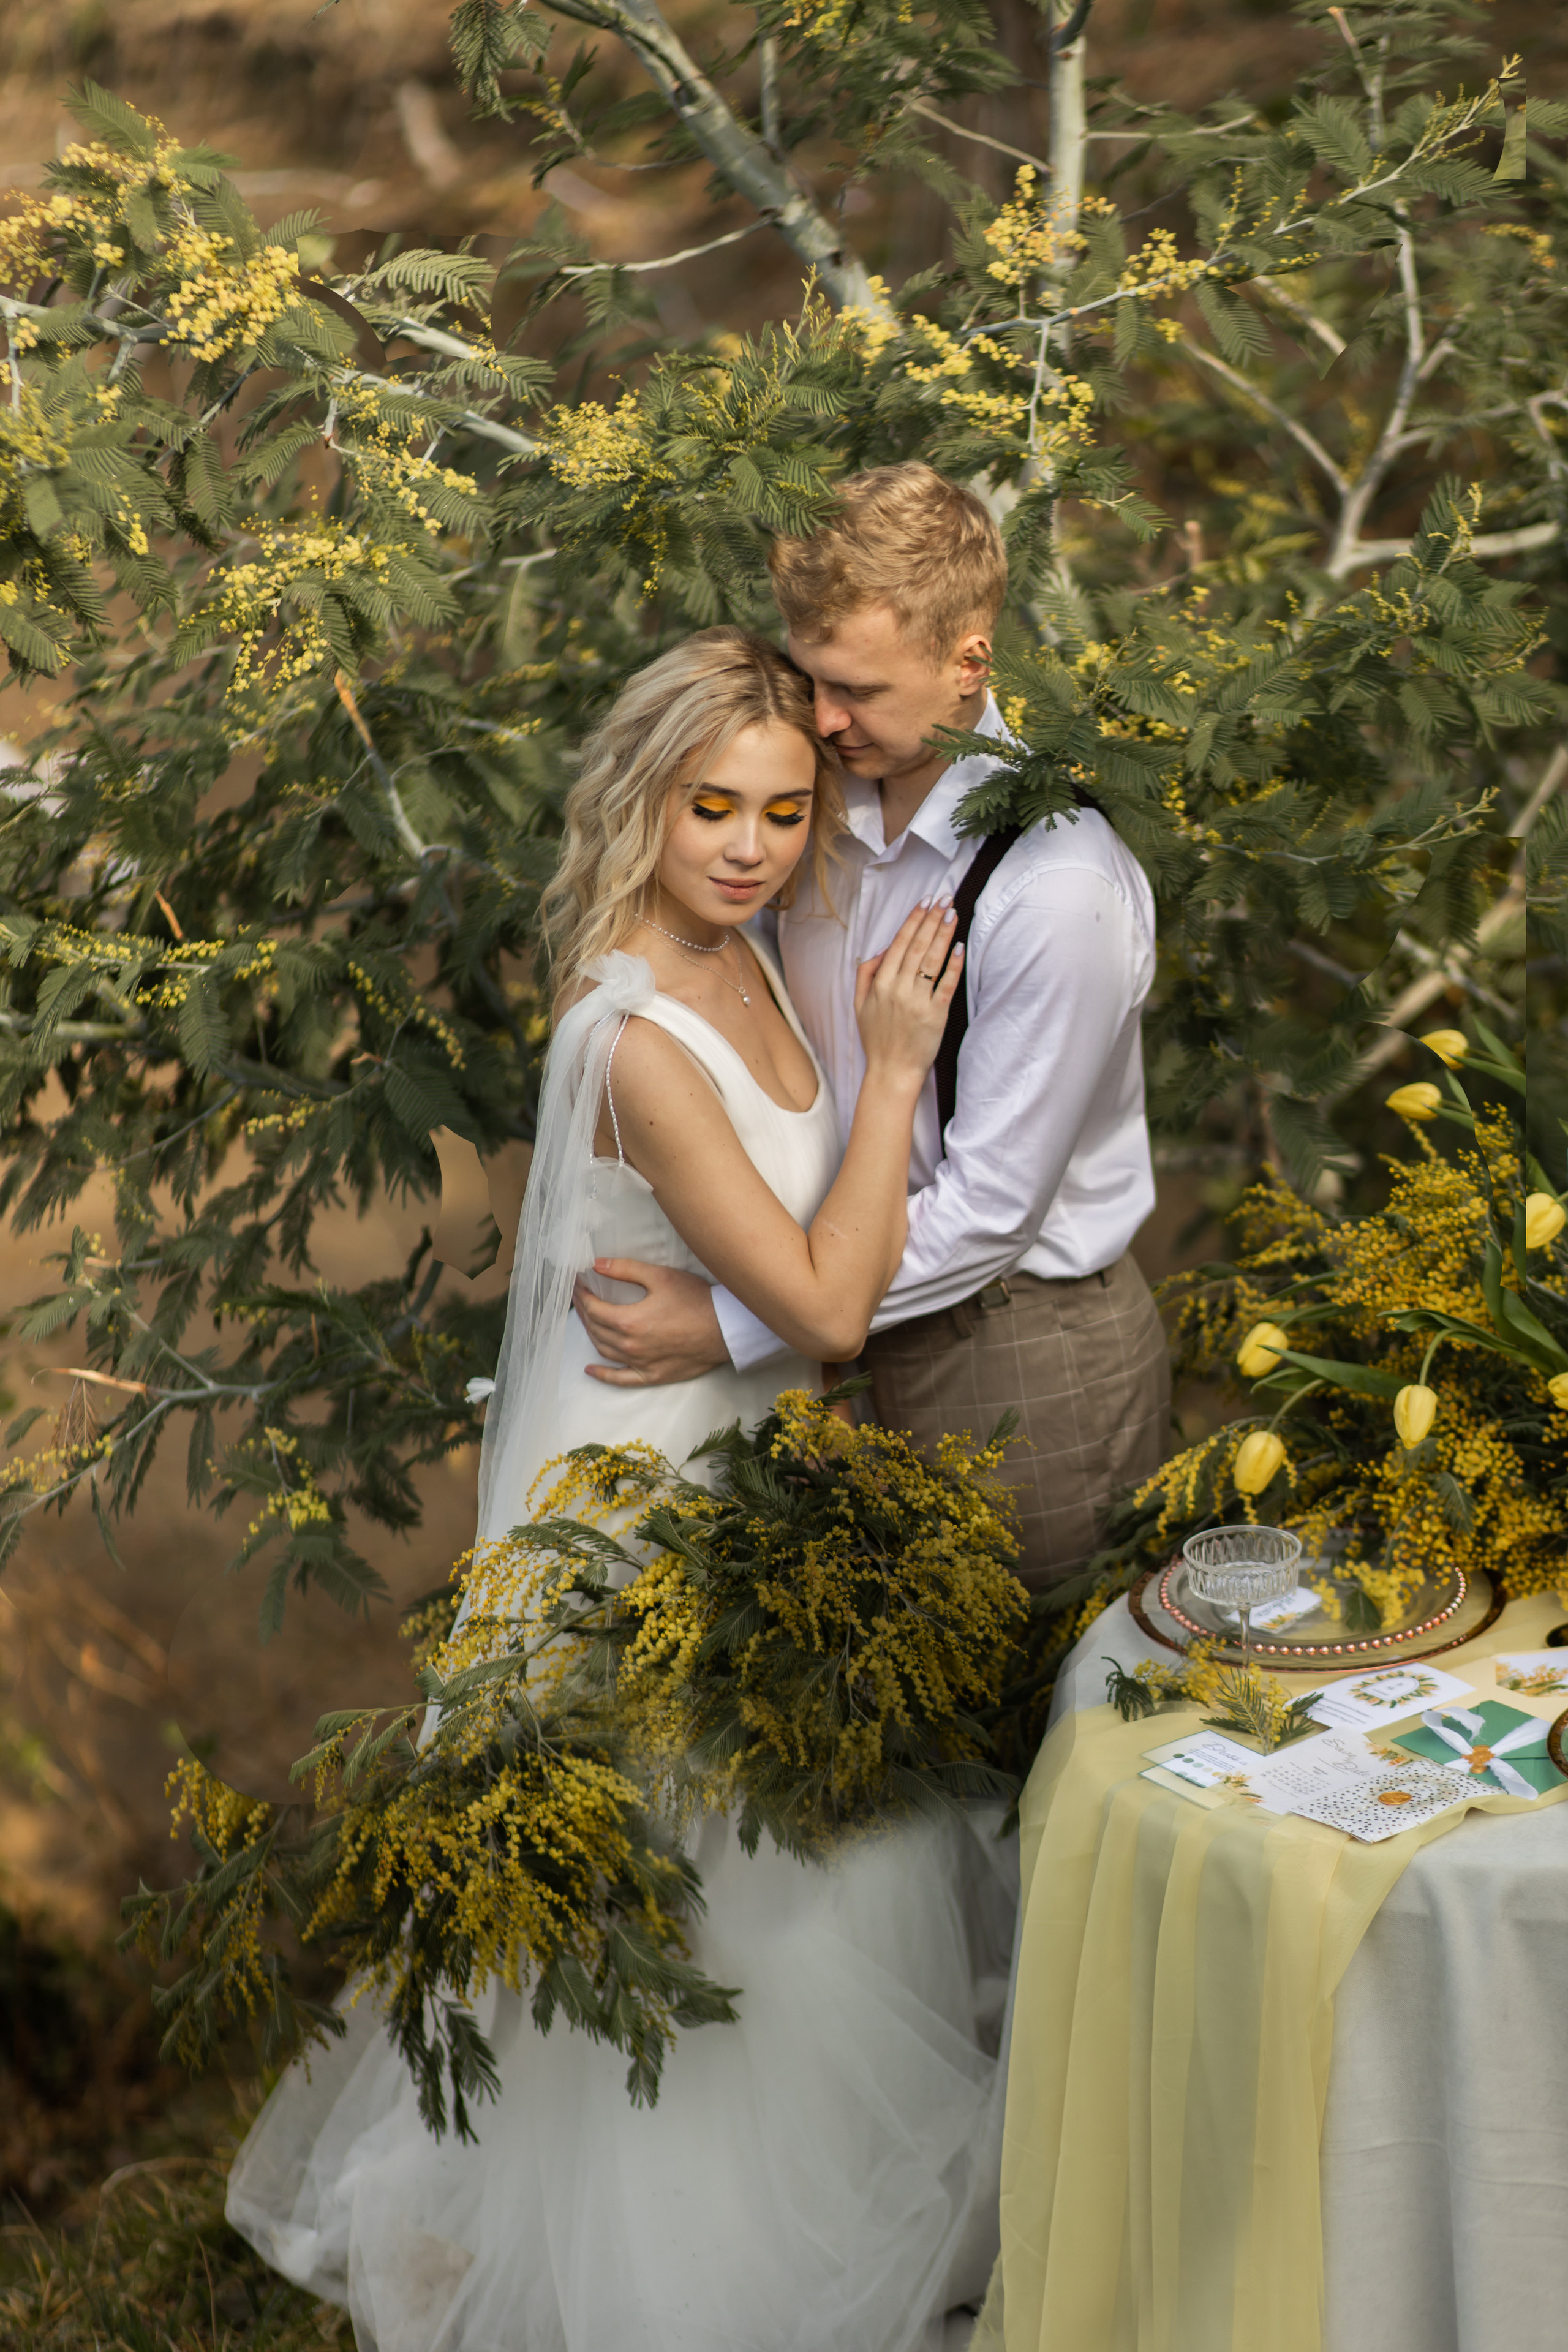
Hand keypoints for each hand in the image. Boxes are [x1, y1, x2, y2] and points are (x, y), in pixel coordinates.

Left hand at [573, 1259, 731, 1385]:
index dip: (582, 1295)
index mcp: (629, 1321)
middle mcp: (630, 1346)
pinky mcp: (652, 1375)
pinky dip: (603, 1375)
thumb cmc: (697, 1301)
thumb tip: (597, 1265)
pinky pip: (620, 1379)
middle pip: (595, 1329)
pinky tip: (591, 1370)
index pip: (593, 1308)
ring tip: (586, 1320)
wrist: (726, 1329)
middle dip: (584, 1311)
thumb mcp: (661, 1276)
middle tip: (580, 1297)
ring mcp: (640, 1363)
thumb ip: (626, 1269)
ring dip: (591, 1334)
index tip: (578, 1284)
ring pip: (604, 1351)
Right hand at [853, 899, 963, 1086]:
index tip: (926, 901)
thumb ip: (867, 973)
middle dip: (932, 918)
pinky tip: (959, 947)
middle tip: (945, 898)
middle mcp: (898, 989)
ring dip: (943, 934)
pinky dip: (953, 965)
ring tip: (953, 913)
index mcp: (880, 983)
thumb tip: (884, 948)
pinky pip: (946, 985)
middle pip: (918, 946)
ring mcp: (917, 1001)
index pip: (900, 943)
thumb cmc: (877, 1038)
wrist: (891, 1071)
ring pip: (932, 960)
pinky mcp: (935, 1015)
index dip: (914, 920)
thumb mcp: (860, 1004)